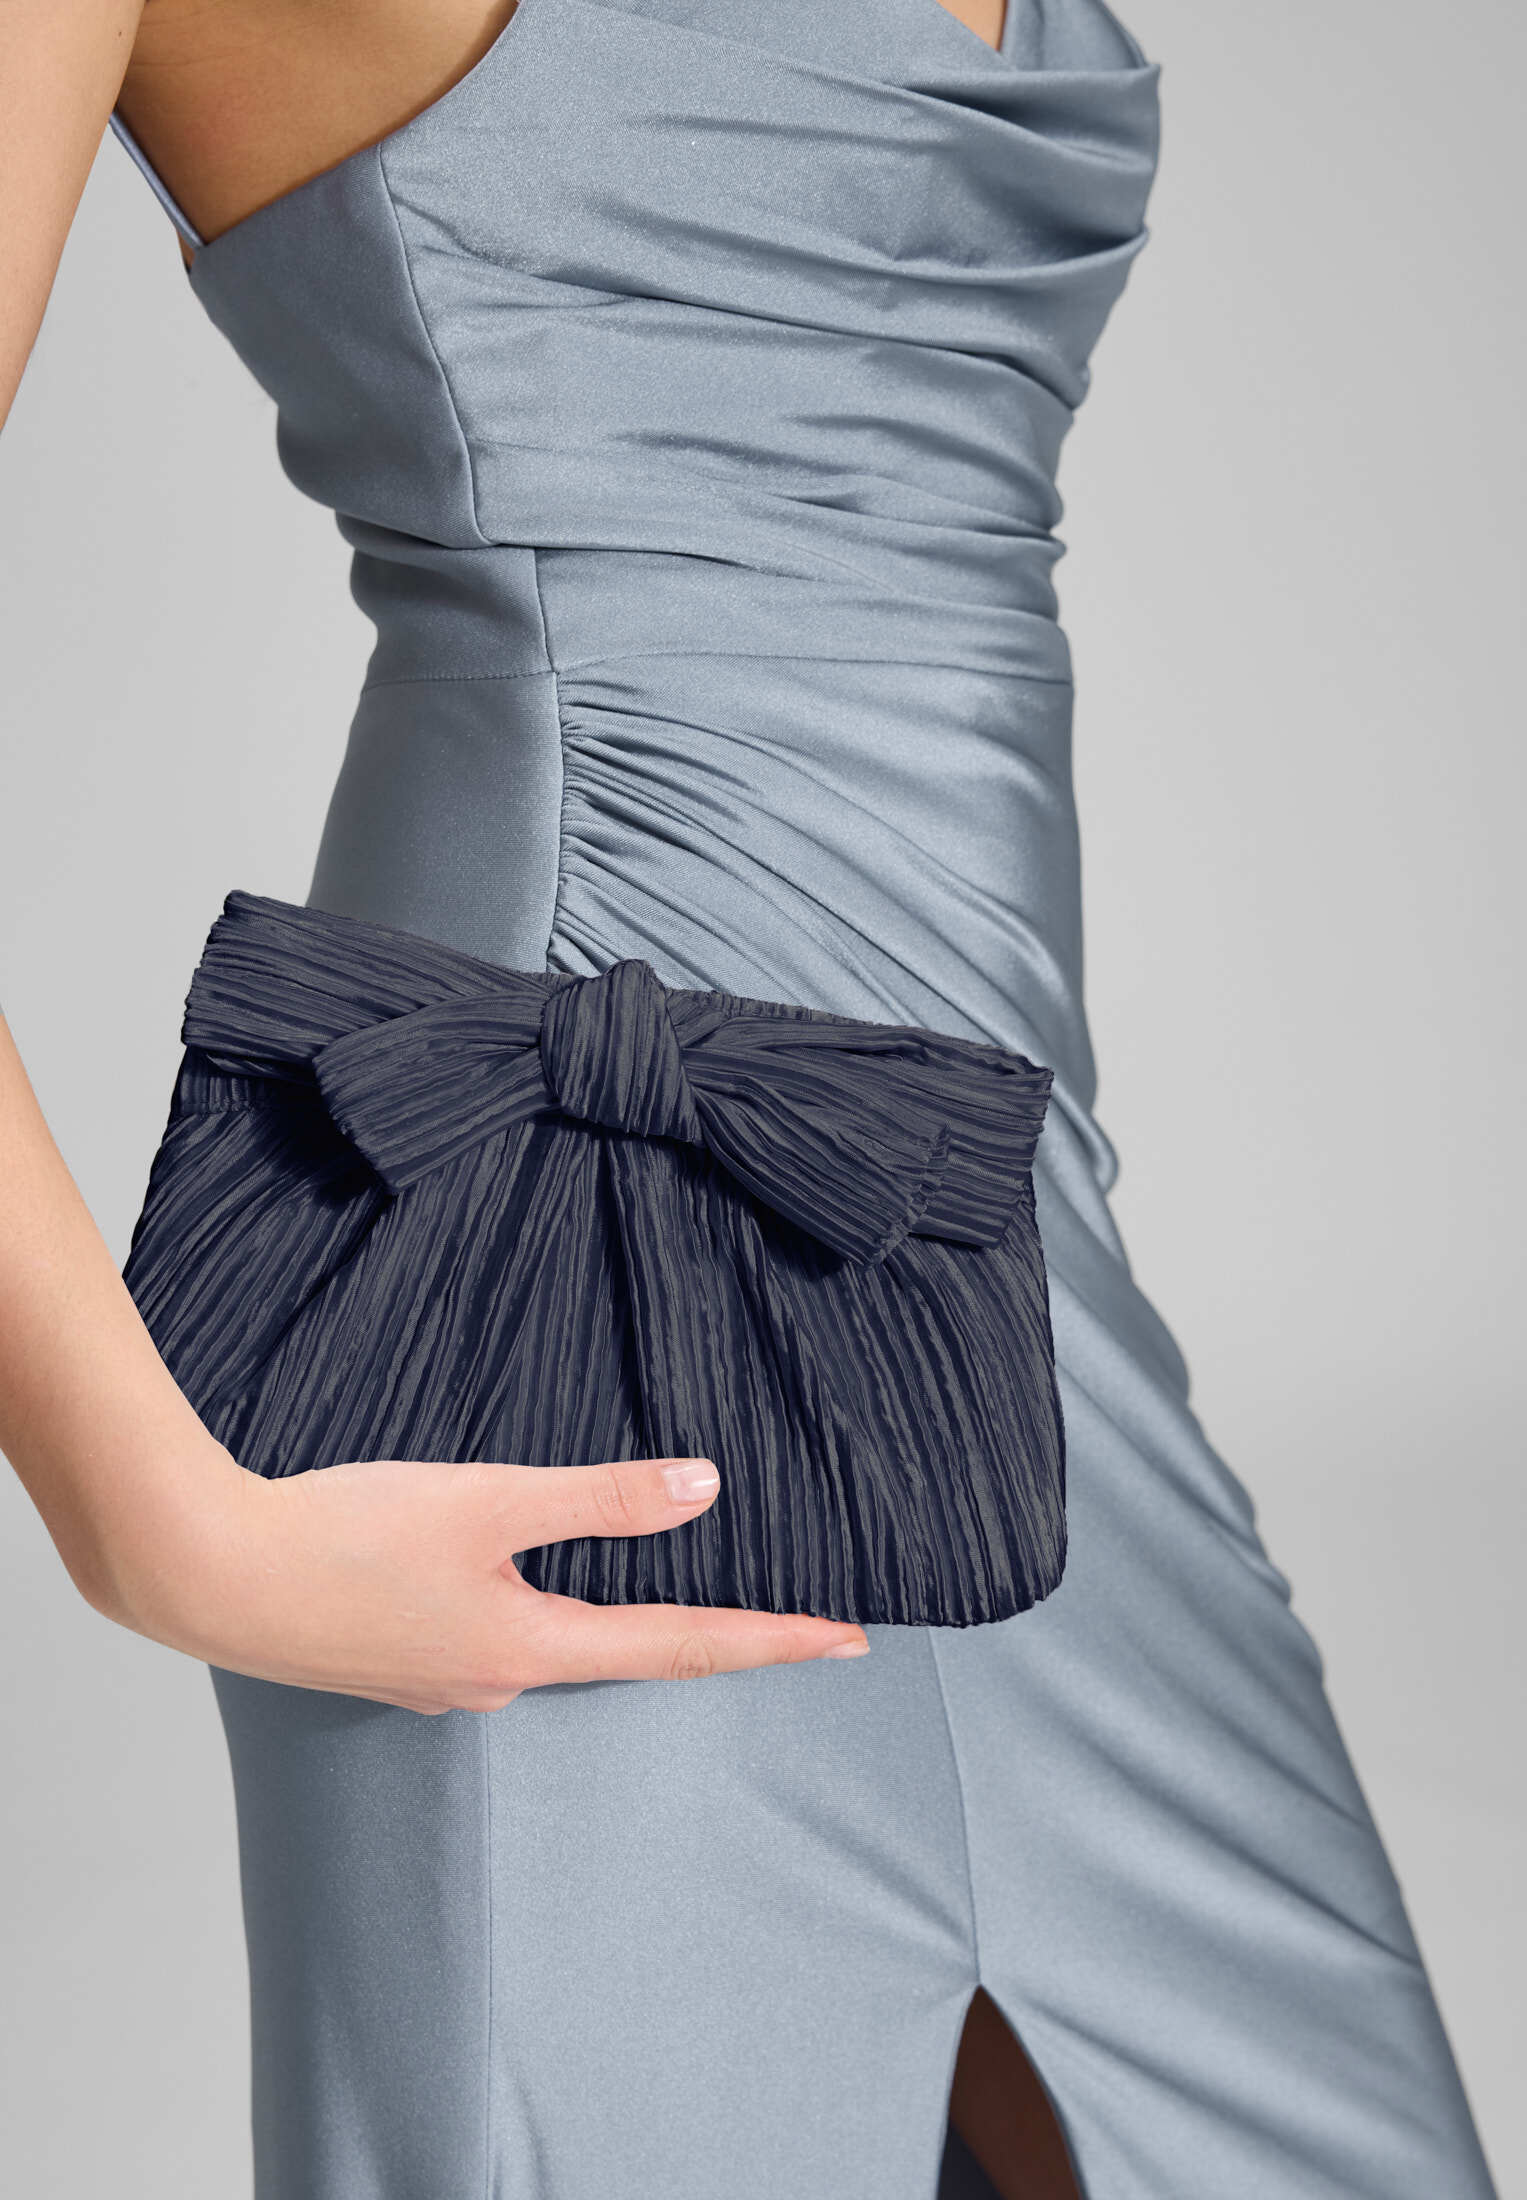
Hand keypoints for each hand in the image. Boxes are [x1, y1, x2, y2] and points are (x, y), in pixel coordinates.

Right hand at [107, 1445, 870, 1710]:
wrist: (209, 1573)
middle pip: (628, 1654)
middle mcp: (500, 1682)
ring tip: (660, 1585)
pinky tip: (523, 1579)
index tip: (852, 1640)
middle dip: (703, 1630)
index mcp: (532, 1648)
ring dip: (613, 1616)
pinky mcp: (401, 1659)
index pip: (685, 1646)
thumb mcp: (489, 1500)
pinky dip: (537, 1607)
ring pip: (556, 1641)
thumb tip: (706, 1488)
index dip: (774, 1639)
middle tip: (784, 1611)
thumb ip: (600, 1498)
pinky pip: (496, 1634)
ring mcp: (446, 1680)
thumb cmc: (343, 1534)